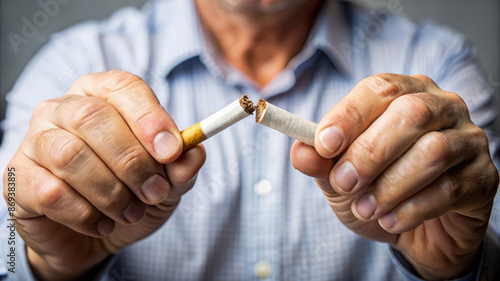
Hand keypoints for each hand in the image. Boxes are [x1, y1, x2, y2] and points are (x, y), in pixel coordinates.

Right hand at [2, 71, 205, 280]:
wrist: (91, 235)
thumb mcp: (166, 183)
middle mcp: (64, 109)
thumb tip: (194, 152)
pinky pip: (51, 192)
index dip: (149, 117)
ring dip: (110, 191)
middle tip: (155, 192)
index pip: (123, 88)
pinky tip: (102, 223)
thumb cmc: (129, 195)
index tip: (172, 150)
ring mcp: (35, 140)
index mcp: (102, 96)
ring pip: (70, 155)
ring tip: (131, 212)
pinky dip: (85, 214)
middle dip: (132, 161)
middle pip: (93, 118)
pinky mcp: (18, 177)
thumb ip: (181, 167)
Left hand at [291, 73, 498, 278]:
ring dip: (390, 185)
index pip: (380, 89)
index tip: (324, 144)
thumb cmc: (376, 191)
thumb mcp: (339, 179)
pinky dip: (412, 208)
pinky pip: (450, 188)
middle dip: (369, 152)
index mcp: (405, 93)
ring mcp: (469, 140)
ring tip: (365, 208)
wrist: (416, 231)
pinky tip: (391, 221)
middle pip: (411, 113)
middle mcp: (442, 107)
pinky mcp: (485, 177)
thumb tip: (300, 151)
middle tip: (343, 184)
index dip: (350, 115)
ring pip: (434, 151)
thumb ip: (320, 163)